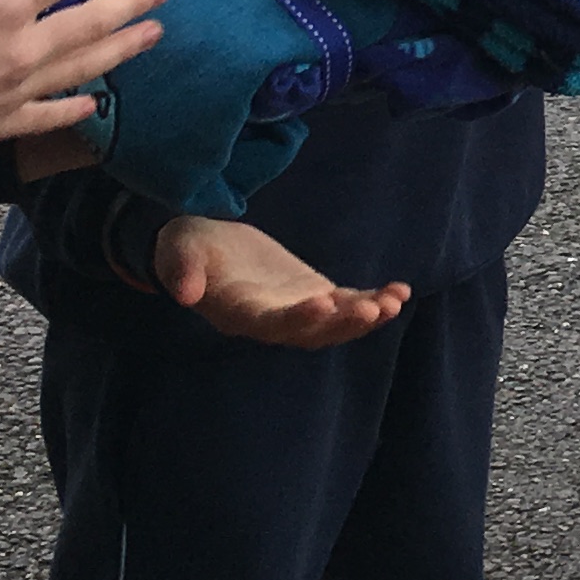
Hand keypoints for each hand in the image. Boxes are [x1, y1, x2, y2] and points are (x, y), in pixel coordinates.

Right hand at [0, 0, 168, 188]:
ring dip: (123, 49)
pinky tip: (95, 102)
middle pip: (92, 22)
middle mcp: (21, 51)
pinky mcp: (4, 125)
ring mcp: (18, 92)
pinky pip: (52, 115)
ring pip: (84, 67)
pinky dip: (78, 108)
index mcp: (1, 10)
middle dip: (132, 3)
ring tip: (153, 34)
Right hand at [154, 214, 410, 347]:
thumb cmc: (187, 248)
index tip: (323, 302)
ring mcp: (296, 311)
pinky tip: (400, 292)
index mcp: (239, 313)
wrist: (203, 247)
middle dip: (343, 323)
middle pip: (311, 333)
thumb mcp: (178, 252)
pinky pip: (346, 304)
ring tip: (393, 301)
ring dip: (365, 317)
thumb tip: (183, 293)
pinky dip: (372, 301)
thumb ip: (180, 271)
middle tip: (373, 308)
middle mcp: (271, 322)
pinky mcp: (313, 295)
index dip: (297, 318)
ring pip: (334, 325)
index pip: (271, 323)